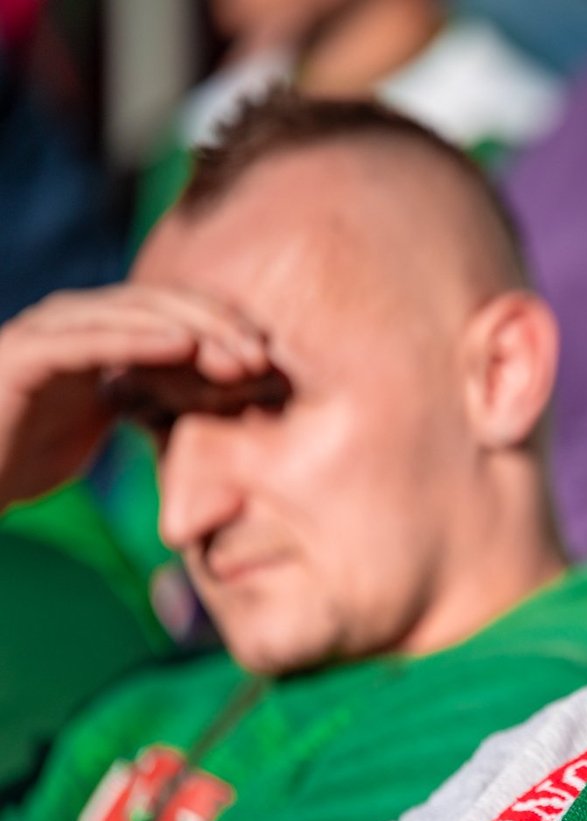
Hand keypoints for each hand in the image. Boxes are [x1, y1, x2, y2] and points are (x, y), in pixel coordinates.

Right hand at [0, 284, 269, 507]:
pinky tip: (183, 345)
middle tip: (264, 356)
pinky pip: (93, 338)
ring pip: (134, 313)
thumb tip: (210, 399)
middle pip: (160, 305)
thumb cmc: (22, 455)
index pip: (171, 315)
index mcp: (96, 335)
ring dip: (193, 330)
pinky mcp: (27, 353)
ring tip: (239, 354)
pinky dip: (140, 337)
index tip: (269, 360)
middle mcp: (74, 322)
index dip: (222, 329)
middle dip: (218, 325)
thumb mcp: (101, 423)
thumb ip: (144, 400)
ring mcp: (49, 332)